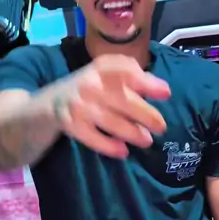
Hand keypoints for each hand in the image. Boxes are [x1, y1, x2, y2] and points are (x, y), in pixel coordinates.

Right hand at [53, 55, 170, 157]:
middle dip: (146, 115)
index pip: (126, 71)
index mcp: (102, 67)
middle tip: (161, 127)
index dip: (147, 82)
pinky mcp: (71, 123)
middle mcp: (90, 83)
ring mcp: (79, 104)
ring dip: (132, 133)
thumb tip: (163, 91)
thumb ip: (136, 78)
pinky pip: (92, 137)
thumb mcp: (109, 74)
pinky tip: (123, 151)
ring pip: (111, 121)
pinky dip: (109, 146)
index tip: (166, 93)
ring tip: (147, 140)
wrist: (52, 102)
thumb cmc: (92, 87)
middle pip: (123, 100)